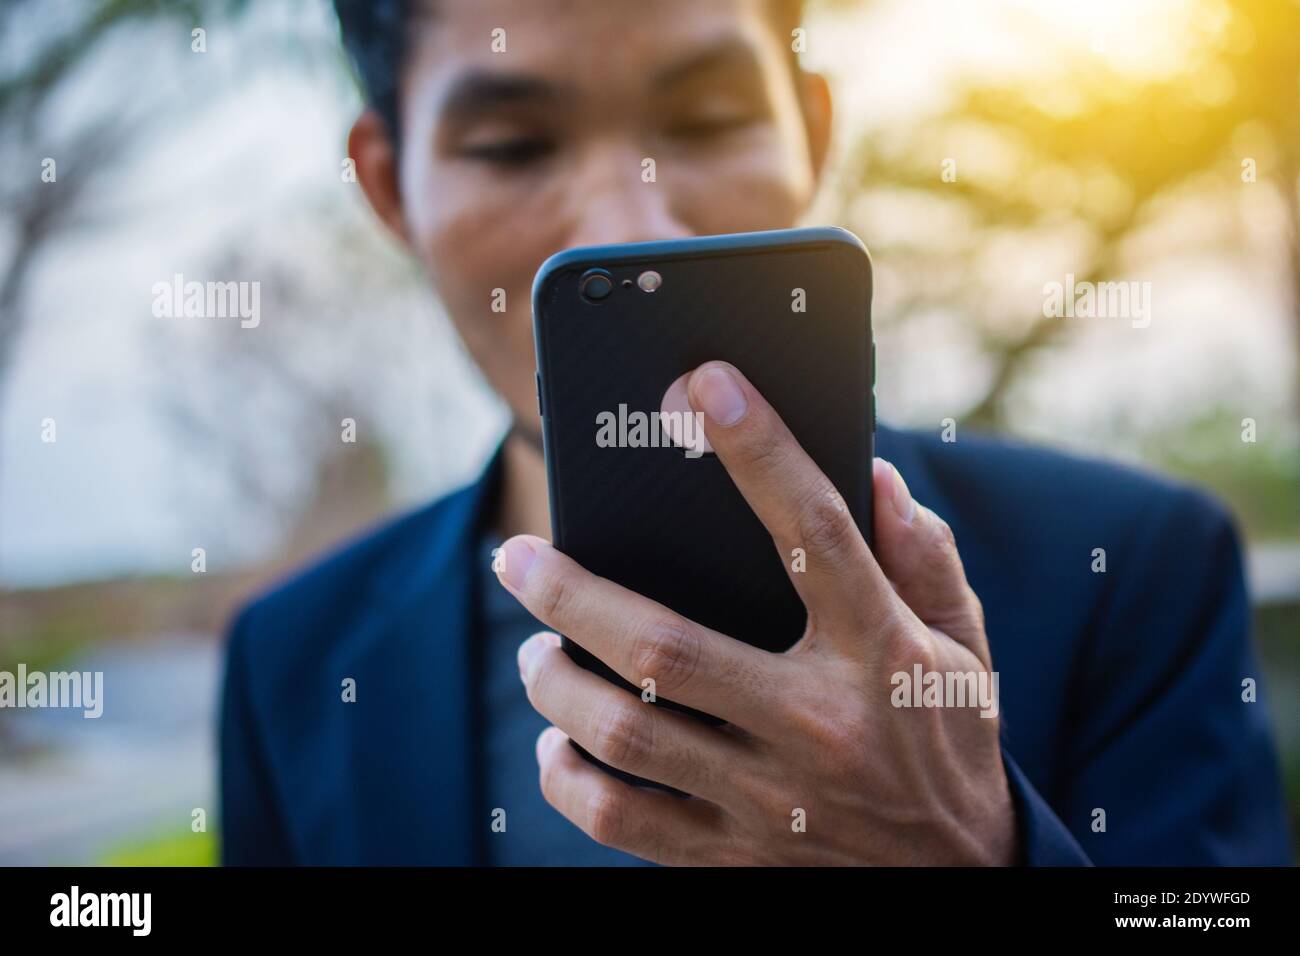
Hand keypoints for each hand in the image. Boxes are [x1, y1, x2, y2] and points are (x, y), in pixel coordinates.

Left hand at [495, 361, 1016, 864]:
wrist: (959, 885)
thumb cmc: (948, 743)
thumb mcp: (963, 647)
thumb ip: (923, 558)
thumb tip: (870, 473)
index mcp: (879, 656)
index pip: (814, 532)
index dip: (758, 450)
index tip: (704, 384)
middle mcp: (817, 727)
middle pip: (667, 649)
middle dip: (571, 594)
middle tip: (517, 557)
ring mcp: (769, 802)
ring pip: (625, 736)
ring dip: (555, 684)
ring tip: (536, 648)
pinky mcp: (733, 859)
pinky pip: (621, 823)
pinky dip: (568, 779)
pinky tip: (560, 741)